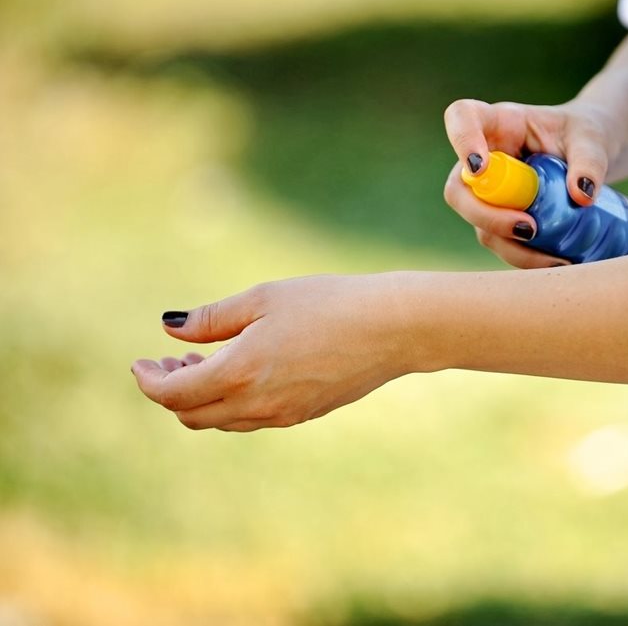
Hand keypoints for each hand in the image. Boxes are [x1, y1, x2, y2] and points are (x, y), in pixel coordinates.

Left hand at [131, 274, 413, 430]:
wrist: (392, 329)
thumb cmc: (328, 303)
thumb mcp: (264, 299)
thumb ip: (212, 318)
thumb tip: (170, 329)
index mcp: (239, 373)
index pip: (173, 394)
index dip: (148, 381)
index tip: (141, 362)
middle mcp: (256, 404)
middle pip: (192, 416)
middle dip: (170, 392)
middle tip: (168, 362)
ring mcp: (282, 415)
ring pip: (222, 422)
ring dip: (200, 399)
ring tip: (202, 362)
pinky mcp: (303, 414)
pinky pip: (252, 419)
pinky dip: (231, 403)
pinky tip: (242, 373)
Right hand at [442, 99, 621, 268]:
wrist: (592, 157)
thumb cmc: (586, 135)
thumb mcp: (593, 139)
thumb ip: (589, 161)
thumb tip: (582, 196)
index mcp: (500, 123)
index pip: (462, 118)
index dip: (461, 141)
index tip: (479, 167)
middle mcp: (486, 158)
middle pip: (459, 188)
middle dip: (486, 215)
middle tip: (528, 229)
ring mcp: (490, 192)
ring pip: (479, 225)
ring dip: (510, 246)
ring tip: (556, 258)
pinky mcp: (503, 219)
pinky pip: (502, 242)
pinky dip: (525, 257)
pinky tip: (557, 261)